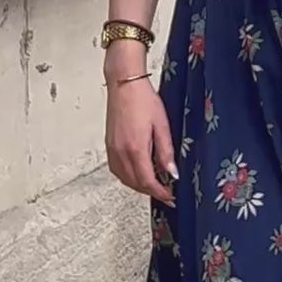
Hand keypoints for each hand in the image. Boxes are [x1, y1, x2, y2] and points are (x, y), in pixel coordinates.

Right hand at [105, 74, 176, 206]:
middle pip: (135, 183)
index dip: (160, 193)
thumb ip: (166, 152)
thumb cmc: (143, 100)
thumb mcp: (162, 126)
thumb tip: (172, 173)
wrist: (124, 85)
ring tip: (154, 184)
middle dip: (151, 191)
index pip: (147, 181)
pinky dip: (127, 177)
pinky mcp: (109, 145)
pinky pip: (116, 170)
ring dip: (139, 186)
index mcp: (135, 149)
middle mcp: (121, 152)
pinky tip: (137, 173)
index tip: (170, 197)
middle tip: (165, 192)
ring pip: (124, 179)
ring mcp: (112, 150)